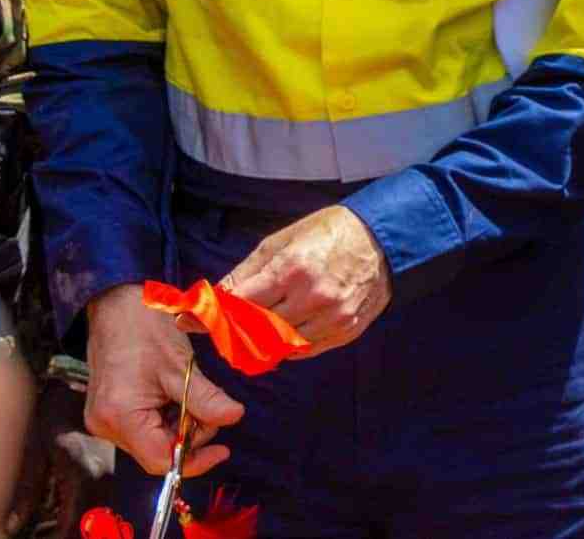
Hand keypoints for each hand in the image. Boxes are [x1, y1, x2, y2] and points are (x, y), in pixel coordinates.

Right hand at [83, 285, 242, 477]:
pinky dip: (166, 417)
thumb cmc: (144, 330)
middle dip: (190, 435)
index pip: (160, 460)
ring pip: (153, 440)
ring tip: (190, 392)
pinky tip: (174, 393)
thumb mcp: (182, 366)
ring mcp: (104, 420)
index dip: (194, 460)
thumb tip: (234, 418)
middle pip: (157, 451)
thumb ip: (207, 399)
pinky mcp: (108, 412)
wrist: (115, 306)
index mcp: (120, 417)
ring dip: (179, 425)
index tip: (222, 449)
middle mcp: (106, 425)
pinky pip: (144, 428)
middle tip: (209, 405)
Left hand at [221, 205, 391, 356]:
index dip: (218, 314)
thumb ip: (244, 273)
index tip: (200, 320)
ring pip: (281, 346)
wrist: (383, 237)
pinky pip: (306, 350)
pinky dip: (289, 346)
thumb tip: (212, 299)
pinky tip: (285, 331)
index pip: (241, 305)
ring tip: (257, 328)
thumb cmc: (328, 233)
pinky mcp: (347, 331)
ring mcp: (333, 317)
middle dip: (238, 328)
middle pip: (258, 329)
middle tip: (228, 324)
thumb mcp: (280, 241)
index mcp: (292, 269)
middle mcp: (313, 297)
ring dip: (264, 340)